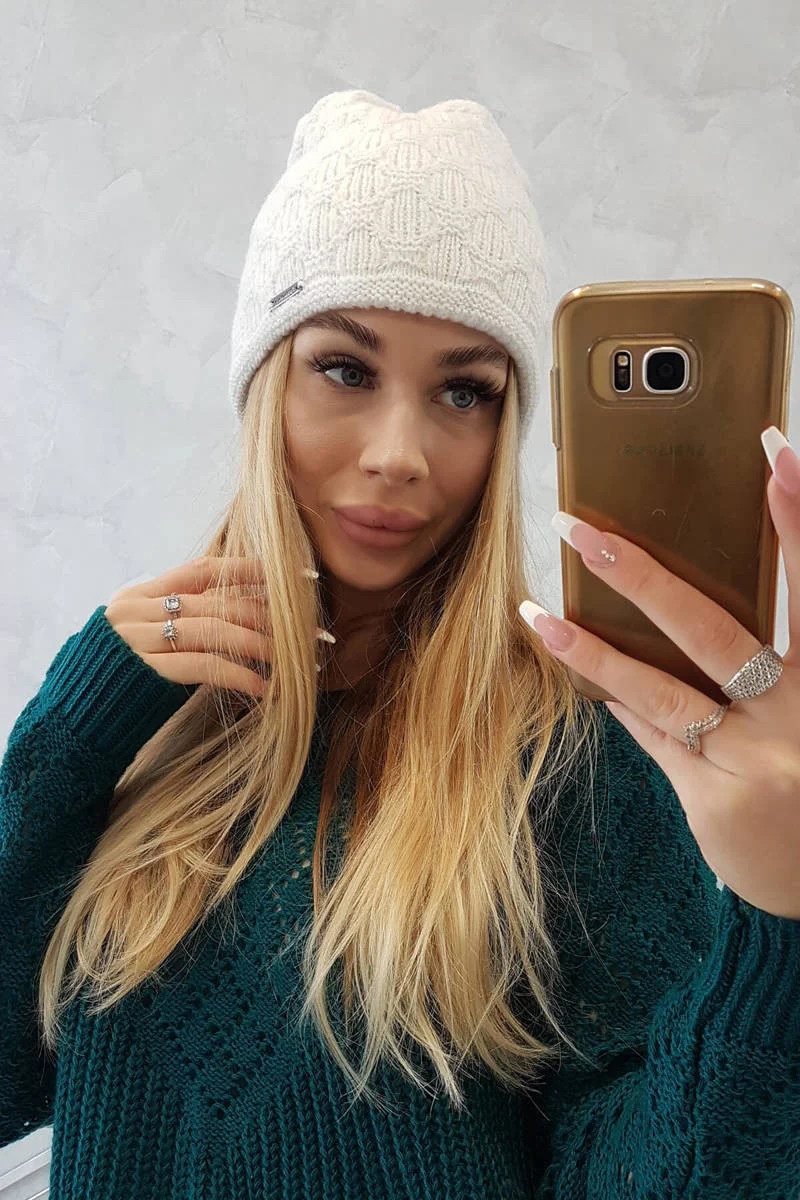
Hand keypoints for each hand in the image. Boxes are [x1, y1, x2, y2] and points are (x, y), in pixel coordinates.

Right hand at [106, 556, 332, 698]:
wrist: (70, 725)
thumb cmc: (116, 686)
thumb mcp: (143, 642)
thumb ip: (178, 624)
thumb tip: (237, 619)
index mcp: (138, 596)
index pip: (202, 570)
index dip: (247, 569)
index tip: (290, 576)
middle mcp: (136, 611)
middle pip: (216, 602)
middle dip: (267, 615)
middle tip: (306, 630)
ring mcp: (137, 640)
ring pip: (215, 630)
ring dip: (261, 645)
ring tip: (292, 661)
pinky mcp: (144, 672)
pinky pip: (204, 666)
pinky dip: (240, 675)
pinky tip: (264, 688)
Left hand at [519, 438, 799, 920]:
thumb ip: (784, 656)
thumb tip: (691, 593)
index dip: (797, 516)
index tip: (777, 451)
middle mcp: (795, 713)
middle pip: (710, 628)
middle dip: (640, 575)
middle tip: (580, 530)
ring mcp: (752, 757)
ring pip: (658, 688)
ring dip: (591, 648)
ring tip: (537, 613)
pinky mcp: (714, 797)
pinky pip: (654, 734)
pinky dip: (619, 698)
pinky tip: (579, 663)